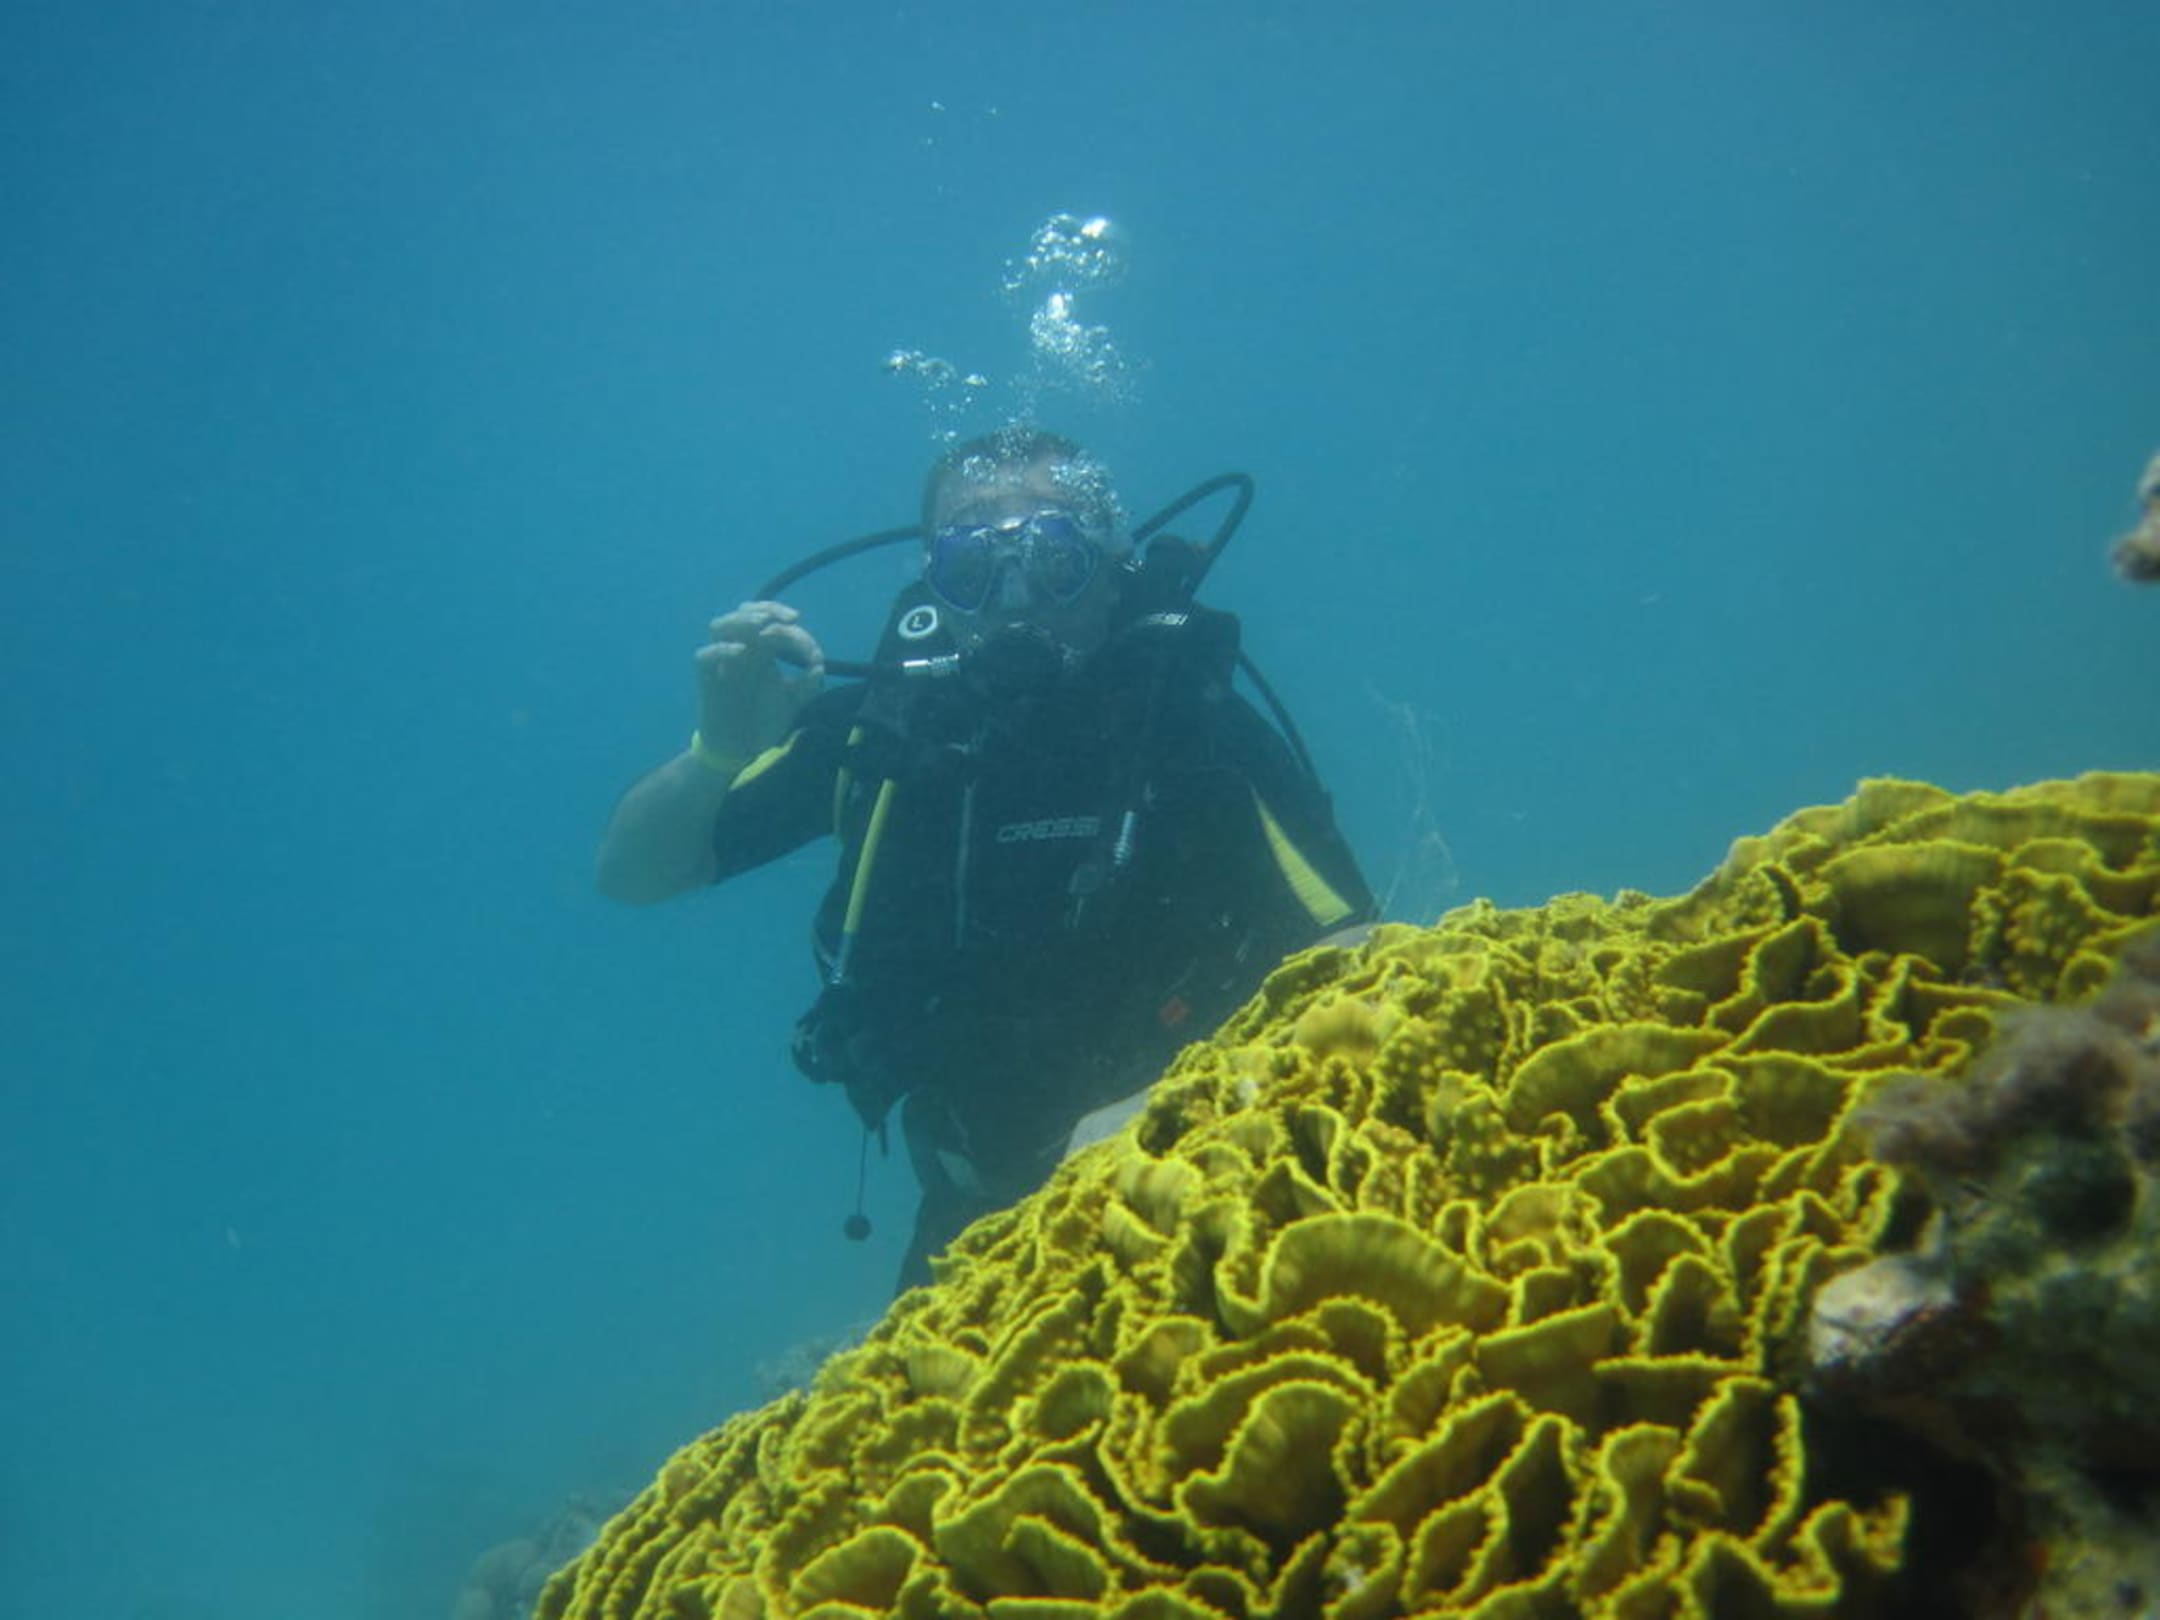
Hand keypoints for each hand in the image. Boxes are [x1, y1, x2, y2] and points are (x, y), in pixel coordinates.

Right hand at [696, 600, 824, 759]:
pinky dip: (722, 649)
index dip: (792, 628)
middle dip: (769, 609)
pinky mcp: (707, 678)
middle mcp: (741, 650)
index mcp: (762, 651)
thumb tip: (819, 666)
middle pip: (745, 613)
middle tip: (790, 618)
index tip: (812, 651)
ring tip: (763, 625)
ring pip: (720, 626)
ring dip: (742, 620)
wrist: (742, 749)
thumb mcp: (793, 701)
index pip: (772, 623)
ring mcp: (722, 662)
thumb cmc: (765, 721)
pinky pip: (705, 655)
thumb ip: (808, 684)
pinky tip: (742, 651)